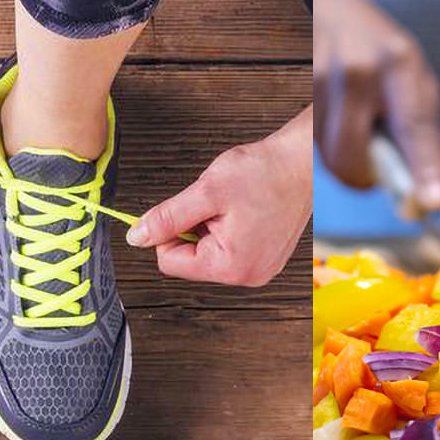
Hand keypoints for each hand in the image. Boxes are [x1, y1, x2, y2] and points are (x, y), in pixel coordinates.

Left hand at [126, 108, 312, 285]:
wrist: (303, 163)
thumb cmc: (264, 173)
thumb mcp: (205, 192)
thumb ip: (167, 218)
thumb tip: (137, 237)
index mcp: (231, 266)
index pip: (170, 263)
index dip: (168, 232)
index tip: (185, 209)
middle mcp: (249, 276)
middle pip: (191, 261)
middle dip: (194, 230)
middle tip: (216, 205)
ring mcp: (261, 269)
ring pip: (210, 254)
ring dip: (211, 228)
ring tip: (234, 206)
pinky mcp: (268, 259)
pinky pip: (230, 250)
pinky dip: (228, 230)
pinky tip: (245, 212)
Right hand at [314, 0, 439, 209]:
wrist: (330, 8)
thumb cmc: (381, 53)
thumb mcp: (412, 81)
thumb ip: (419, 135)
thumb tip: (426, 197)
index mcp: (401, 64)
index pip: (414, 125)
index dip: (425, 167)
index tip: (435, 201)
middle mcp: (359, 69)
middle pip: (353, 157)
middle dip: (363, 176)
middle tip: (374, 168)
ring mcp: (320, 76)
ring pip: (328, 157)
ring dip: (343, 158)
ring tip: (353, 120)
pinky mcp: (294, 86)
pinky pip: (310, 145)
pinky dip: (325, 144)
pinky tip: (333, 113)